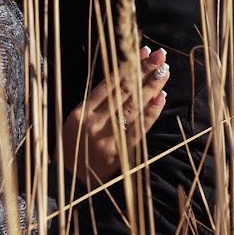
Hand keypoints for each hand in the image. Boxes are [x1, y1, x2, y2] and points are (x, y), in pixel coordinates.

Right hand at [60, 46, 170, 183]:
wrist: (69, 182)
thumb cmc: (72, 147)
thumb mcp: (74, 120)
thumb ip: (93, 101)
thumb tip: (120, 77)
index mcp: (81, 113)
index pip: (108, 84)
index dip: (127, 66)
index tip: (142, 52)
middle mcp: (95, 124)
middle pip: (124, 92)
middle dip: (143, 71)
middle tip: (159, 55)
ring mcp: (109, 139)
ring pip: (134, 107)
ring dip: (151, 87)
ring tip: (164, 71)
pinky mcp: (121, 154)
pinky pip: (140, 129)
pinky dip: (151, 112)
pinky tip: (161, 98)